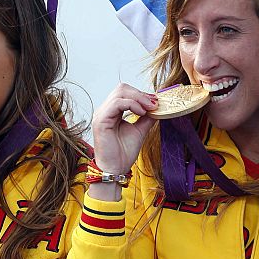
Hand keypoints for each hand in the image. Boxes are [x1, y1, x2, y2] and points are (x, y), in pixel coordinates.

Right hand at [91, 83, 156, 199]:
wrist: (115, 169)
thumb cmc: (123, 153)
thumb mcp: (139, 131)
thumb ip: (146, 118)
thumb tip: (157, 108)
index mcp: (111, 112)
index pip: (125, 92)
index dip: (142, 94)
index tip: (156, 102)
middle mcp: (104, 110)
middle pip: (122, 88)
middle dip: (141, 94)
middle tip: (154, 104)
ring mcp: (101, 114)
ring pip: (120, 93)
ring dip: (139, 98)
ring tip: (150, 108)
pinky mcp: (101, 120)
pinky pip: (117, 103)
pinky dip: (132, 104)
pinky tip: (141, 113)